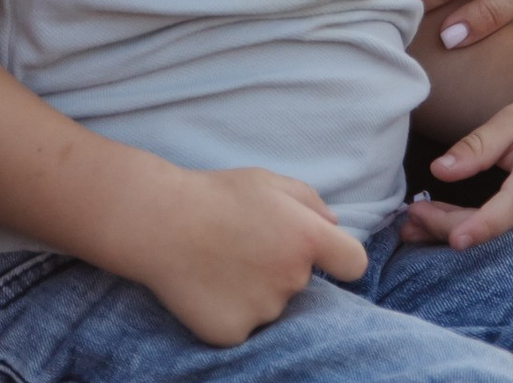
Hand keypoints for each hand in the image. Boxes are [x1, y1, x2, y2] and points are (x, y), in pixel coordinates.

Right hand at [109, 160, 367, 346]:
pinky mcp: (237, 333)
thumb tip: (334, 225)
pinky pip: (245, 325)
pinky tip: (208, 284)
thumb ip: (310, 200)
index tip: (321, 254)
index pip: (353, 263)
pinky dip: (230, 308)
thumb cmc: (215, 194)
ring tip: (220, 260)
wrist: (159, 220)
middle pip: (302, 282)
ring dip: (255, 288)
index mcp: (305, 237)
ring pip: (273, 304)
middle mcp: (292, 278)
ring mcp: (265, 311)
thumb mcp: (265, 180)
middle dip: (281, 266)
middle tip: (243, 245)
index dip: (340, 258)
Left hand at [402, 61, 512, 249]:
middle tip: (407, 219)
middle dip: (451, 228)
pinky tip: (444, 229)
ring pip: (505, 241)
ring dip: (459, 234)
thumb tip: (438, 171)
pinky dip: (479, 234)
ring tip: (413, 229)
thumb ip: (478, 146)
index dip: (485, 225)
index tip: (455, 240)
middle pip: (501, 232)